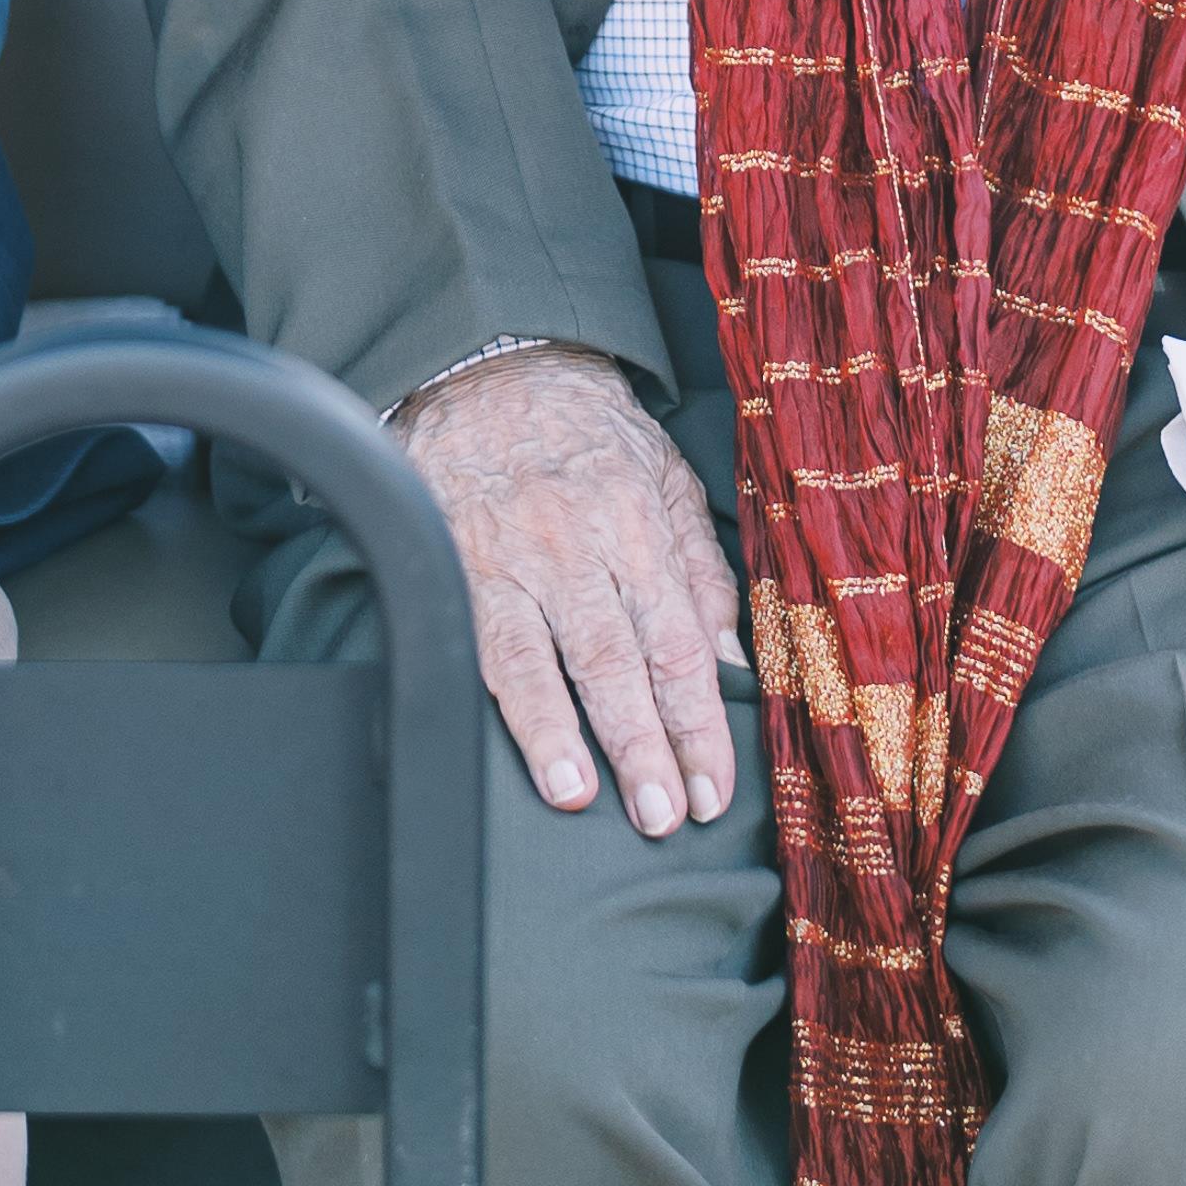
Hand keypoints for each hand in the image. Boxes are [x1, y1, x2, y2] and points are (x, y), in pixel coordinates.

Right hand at [392, 342, 742, 832]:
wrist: (486, 368)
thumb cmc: (589, 434)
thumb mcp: (667, 482)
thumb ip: (702, 574)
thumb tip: (734, 665)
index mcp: (639, 526)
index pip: (680, 644)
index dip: (699, 723)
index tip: (714, 787)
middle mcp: (575, 545)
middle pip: (617, 660)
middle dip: (644, 745)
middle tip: (665, 817)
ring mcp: (508, 557)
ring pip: (541, 658)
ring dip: (563, 734)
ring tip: (585, 798)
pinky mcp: (451, 563)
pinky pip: (478, 643)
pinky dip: (501, 702)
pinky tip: (513, 749)